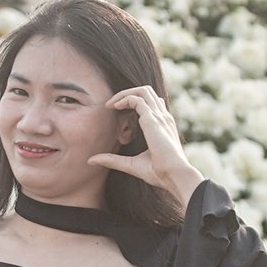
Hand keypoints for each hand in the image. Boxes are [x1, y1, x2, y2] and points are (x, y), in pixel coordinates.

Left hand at [88, 86, 202, 201]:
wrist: (175, 175)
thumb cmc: (159, 173)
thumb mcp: (131, 164)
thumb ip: (112, 160)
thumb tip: (91, 160)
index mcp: (162, 125)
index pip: (152, 103)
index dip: (135, 102)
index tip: (117, 110)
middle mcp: (162, 117)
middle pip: (147, 92)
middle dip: (127, 93)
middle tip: (111, 104)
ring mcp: (159, 116)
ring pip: (142, 91)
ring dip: (124, 93)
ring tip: (110, 104)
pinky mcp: (153, 119)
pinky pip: (137, 99)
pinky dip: (124, 99)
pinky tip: (114, 107)